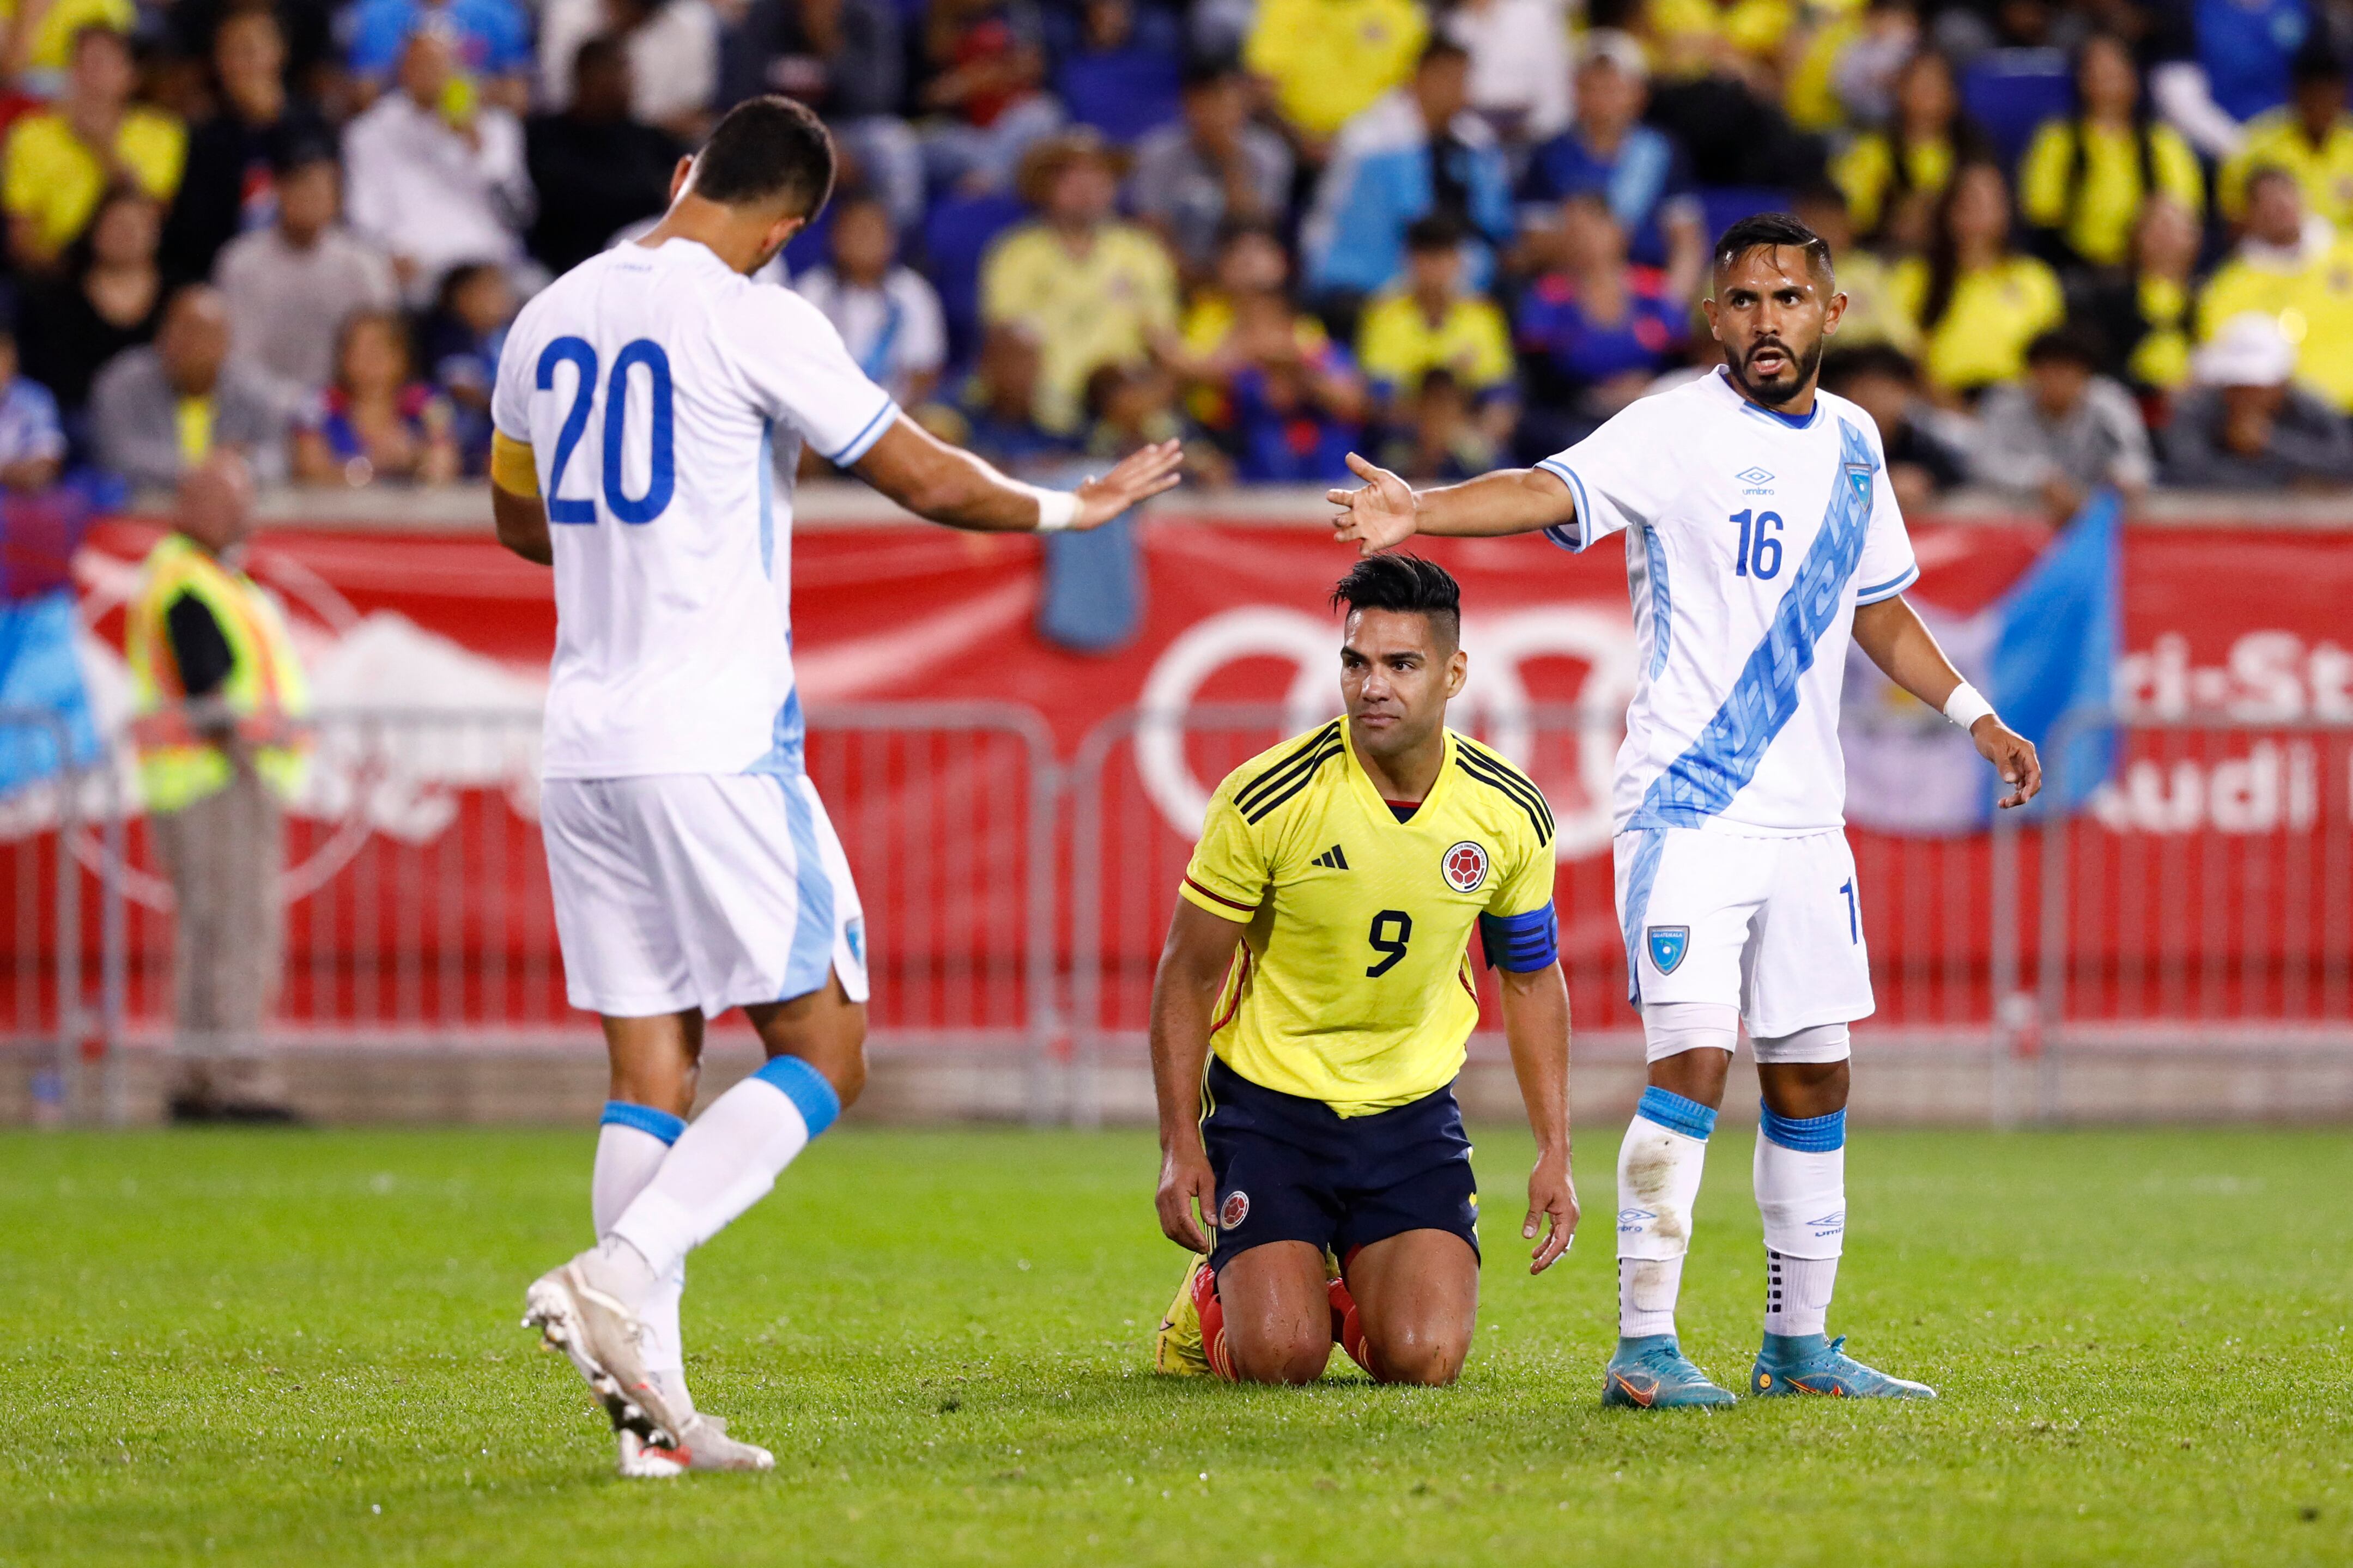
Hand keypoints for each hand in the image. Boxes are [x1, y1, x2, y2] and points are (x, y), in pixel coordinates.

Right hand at [1070, 438, 1184, 529]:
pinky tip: (1177, 477)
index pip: (1128, 465)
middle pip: (1142, 464)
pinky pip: (1148, 490)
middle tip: (1175, 442)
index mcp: (1108, 481)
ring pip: (1148, 472)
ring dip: (1165, 463)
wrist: (1064, 510)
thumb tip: (1089, 478)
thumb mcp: (1081, 494)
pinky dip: (1163, 483)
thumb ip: (1087, 485)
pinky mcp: (1124, 498)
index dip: (1142, 456)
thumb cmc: (1069, 507)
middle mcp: (1117, 481)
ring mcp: (1122, 488)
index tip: (1153, 447)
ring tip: (1180, 453)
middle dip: (1160, 454)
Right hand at [1156, 1137, 1217, 1252]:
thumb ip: (1208, 1202)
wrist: (1176, 1147)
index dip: (1195, 1236)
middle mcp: (1164, 1198)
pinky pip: (1165, 1223)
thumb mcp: (1207, 1179)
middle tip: (1205, 1249)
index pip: (1184, 1221)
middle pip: (1174, 1229)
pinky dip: (1176, 1233)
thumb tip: (1212, 1224)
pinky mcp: (1159, 1201)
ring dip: (1182, 1240)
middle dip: (1189, 1242)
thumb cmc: (1194, 1160)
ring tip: (1198, 1245)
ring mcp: (1159, 1200)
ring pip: (1168, 1229)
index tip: (1206, 1245)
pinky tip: (1188, 1235)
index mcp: (1176, 1192)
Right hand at [1326, 452, 1417, 554]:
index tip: (1330, 495)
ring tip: (1339, 536)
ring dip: (1343, 536)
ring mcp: (1364, 529)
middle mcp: (1357, 516)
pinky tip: (1364, 550)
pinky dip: (1363, 550)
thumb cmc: (1396, 493)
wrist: (1414, 510)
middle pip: (1341, 519)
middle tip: (1340, 519)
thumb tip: (1348, 455)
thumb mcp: (1383, 479)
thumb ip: (1365, 470)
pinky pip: (1365, 547)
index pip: (1341, 498)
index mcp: (1357, 499)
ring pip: (1348, 534)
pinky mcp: (1375, 541)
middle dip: (1338, 520)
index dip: (1334, 496)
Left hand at [1523, 1152, 1578, 1274]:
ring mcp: (1567, 1214)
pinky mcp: (1562, 1211)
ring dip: (1547, 1250)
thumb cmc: (1547, 1175)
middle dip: (1548, 1258)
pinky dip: (1547, 1239)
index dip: (1549, 1257)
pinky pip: (1556, 1230)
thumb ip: (1533, 1218)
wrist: (1555, 1158)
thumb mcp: (1537, 1197)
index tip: (1536, 1266)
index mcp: (1568, 1215)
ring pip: (1558, 1238)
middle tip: (1533, 1270)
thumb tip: (1527, 1237)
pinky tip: (1536, 1247)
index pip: (1560, 1243)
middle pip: (1561, 1244)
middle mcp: (1571, 1217)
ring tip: (1533, 1262)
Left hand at [1973, 715, 2041, 808]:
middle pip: (2032, 782)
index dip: (2031, 787)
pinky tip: (2003, 801)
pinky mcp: (2014, 768)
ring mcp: (2021, 764)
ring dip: (2017, 796)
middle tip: (2007, 804)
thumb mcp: (1995, 749)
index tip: (2023, 799)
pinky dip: (2013, 792)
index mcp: (2027, 752)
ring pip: (2025, 785)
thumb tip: (2012, 781)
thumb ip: (2003, 764)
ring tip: (2002, 804)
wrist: (1982, 728)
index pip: (2035, 773)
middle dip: (2023, 795)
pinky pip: (2018, 783)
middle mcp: (2027, 759)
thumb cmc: (1989, 735)